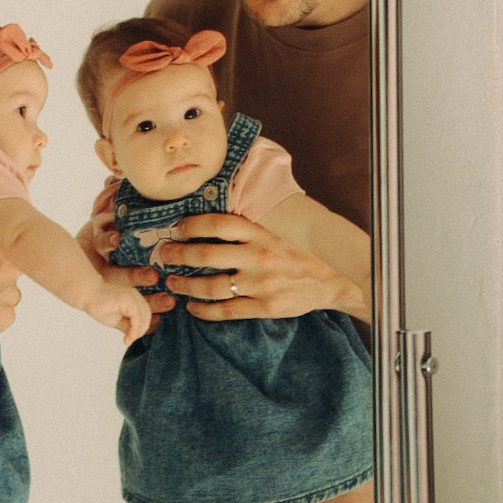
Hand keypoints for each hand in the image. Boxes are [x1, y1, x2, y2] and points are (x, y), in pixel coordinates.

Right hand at [83, 283, 152, 346]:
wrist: (88, 295)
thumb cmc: (99, 305)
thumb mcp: (118, 319)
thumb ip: (128, 326)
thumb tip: (135, 336)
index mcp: (135, 299)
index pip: (145, 315)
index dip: (140, 329)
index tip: (130, 338)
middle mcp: (136, 296)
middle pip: (146, 317)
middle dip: (140, 331)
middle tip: (129, 340)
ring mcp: (133, 297)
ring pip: (144, 318)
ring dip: (137, 333)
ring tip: (128, 340)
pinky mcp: (128, 300)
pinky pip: (137, 318)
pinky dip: (134, 330)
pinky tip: (127, 338)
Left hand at [158, 211, 361, 321]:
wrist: (338, 278)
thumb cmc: (305, 247)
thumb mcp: (286, 223)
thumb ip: (259, 214)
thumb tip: (229, 191)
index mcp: (263, 231)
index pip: (218, 224)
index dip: (192, 225)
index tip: (177, 228)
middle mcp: (260, 256)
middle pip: (206, 255)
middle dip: (178, 255)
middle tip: (164, 255)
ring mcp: (262, 284)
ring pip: (211, 287)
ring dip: (185, 286)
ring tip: (171, 283)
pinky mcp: (266, 307)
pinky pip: (226, 311)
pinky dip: (204, 311)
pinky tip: (192, 307)